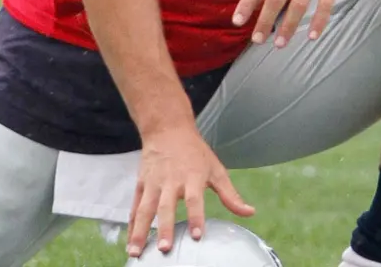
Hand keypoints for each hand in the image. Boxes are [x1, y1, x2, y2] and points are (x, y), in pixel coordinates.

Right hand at [127, 124, 253, 257]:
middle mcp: (171, 180)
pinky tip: (131, 243)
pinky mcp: (142, 183)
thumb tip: (250, 213)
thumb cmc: (195, 152)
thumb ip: (230, 194)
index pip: (195, 199)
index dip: (196, 217)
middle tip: (165, 249)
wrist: (168, 128)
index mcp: (192, 177)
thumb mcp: (215, 169)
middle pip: (166, 206)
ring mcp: (153, 182)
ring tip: (136, 253)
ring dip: (141, 231)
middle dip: (165, 228)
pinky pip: (135, 206)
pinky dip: (132, 225)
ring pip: (145, 209)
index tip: (197, 236)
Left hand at [232, 0, 363, 46]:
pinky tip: (313, 36)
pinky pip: (325, 4)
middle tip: (257, 40)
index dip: (246, 4)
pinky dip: (319, 22)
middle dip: (265, 21)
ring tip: (280, 44)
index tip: (237, 21)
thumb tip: (258, 0)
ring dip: (288, 26)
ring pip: (298, 4)